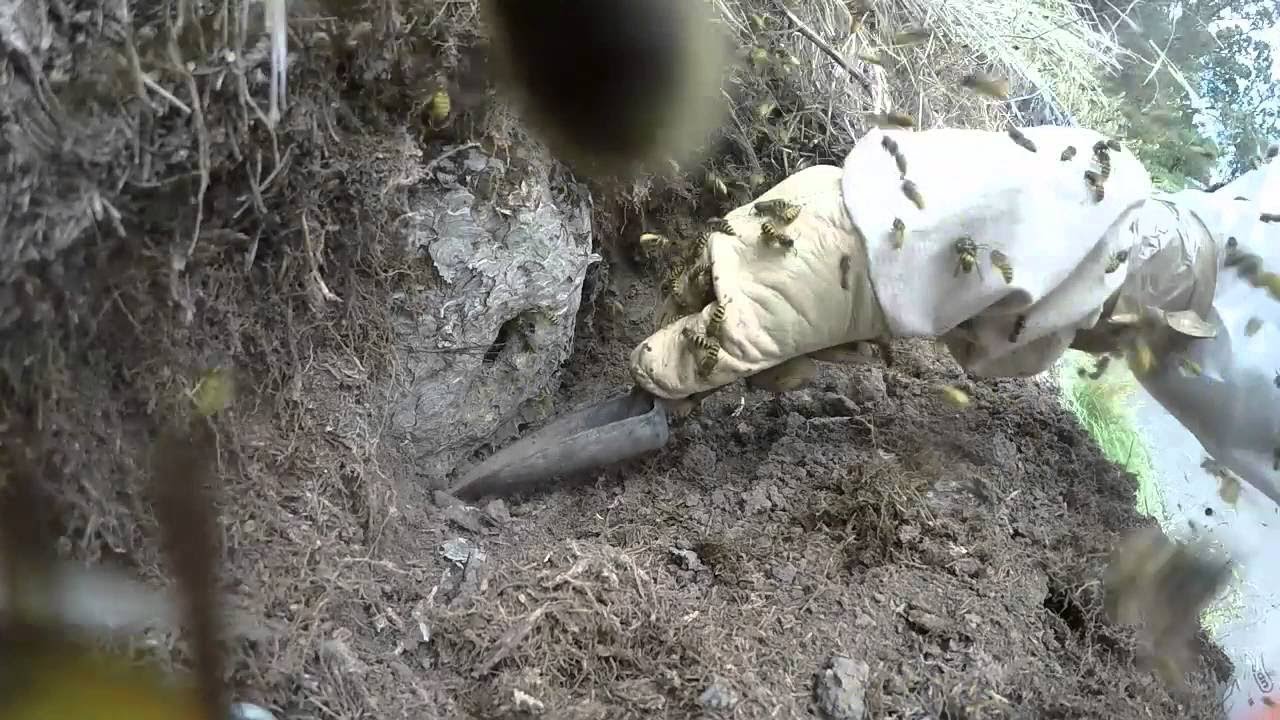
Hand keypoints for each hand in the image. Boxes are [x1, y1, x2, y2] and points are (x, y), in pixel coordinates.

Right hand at [628, 165, 890, 400]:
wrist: (914, 239)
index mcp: (714, 253)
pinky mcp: (839, 253)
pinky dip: (832, 332)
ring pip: (777, 326)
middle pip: (731, 328)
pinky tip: (857, 334)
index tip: (703, 406)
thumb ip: (693, 358)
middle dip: (760, 362)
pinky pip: (817, 310)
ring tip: (835, 349)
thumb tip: (639, 375)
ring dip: (800, 353)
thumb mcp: (748, 329)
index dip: (689, 366)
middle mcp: (746, 247)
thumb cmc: (819, 285)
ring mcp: (794, 248)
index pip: (679, 319)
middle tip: (794, 371)